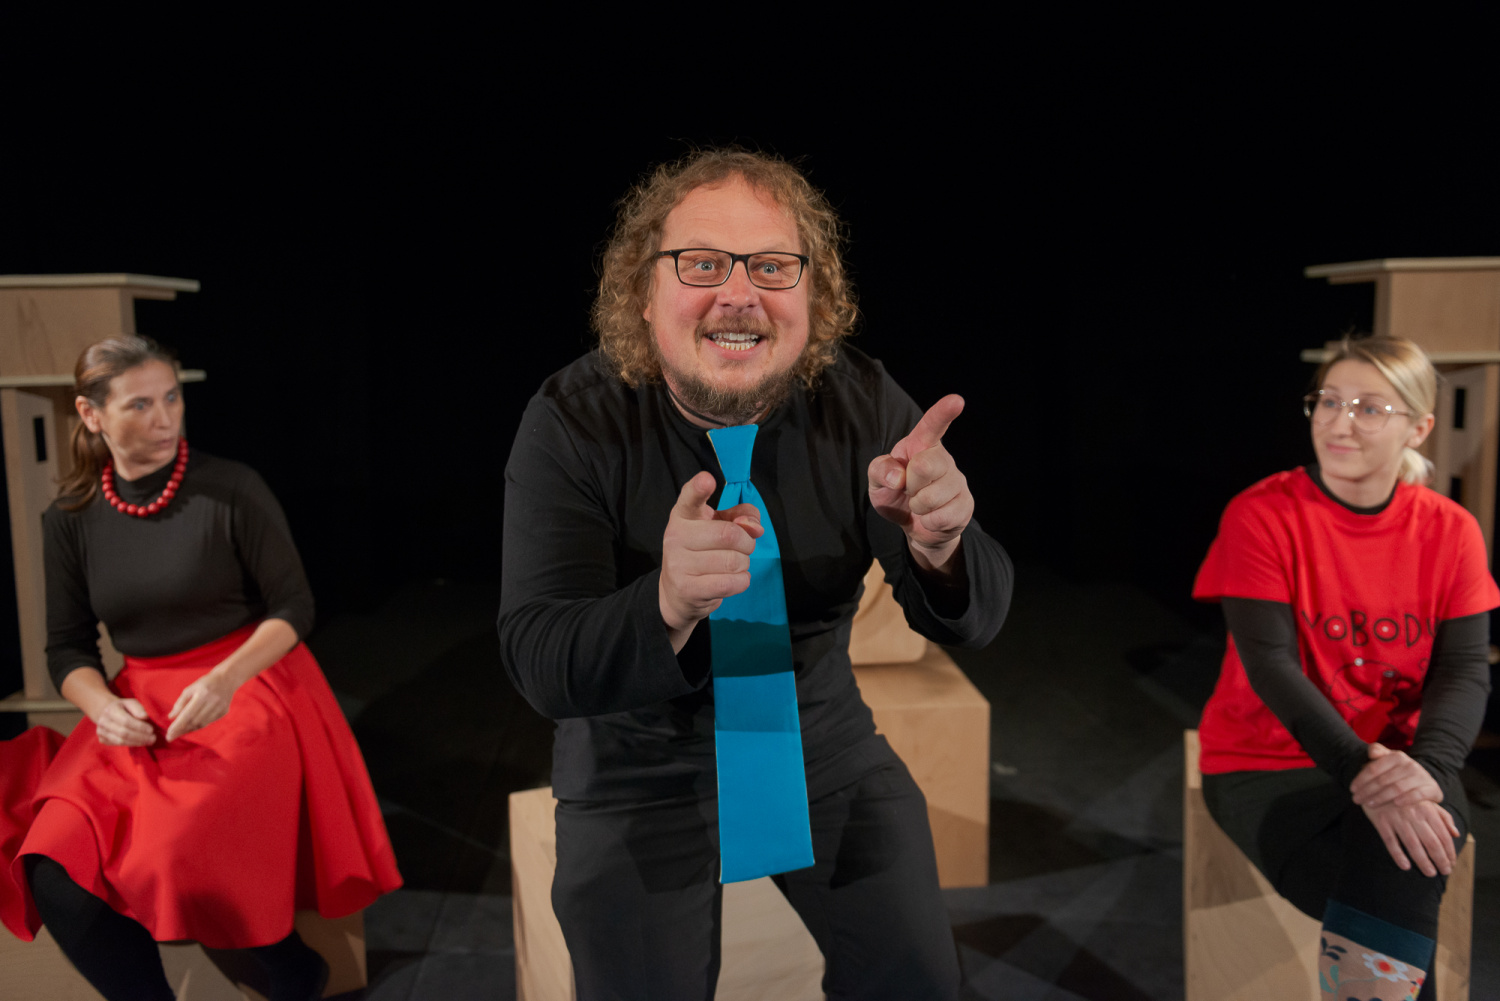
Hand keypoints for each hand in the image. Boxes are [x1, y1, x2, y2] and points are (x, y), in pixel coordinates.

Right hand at [93, 698, 156, 746]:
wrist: (107, 712)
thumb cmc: (123, 707)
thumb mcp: (131, 702)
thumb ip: (138, 708)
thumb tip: (145, 717)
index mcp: (111, 710)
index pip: (126, 721)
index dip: (139, 727)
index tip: (151, 730)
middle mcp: (103, 721)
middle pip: (123, 733)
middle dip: (140, 737)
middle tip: (153, 738)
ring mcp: (101, 732)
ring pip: (120, 741)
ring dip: (137, 742)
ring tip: (149, 741)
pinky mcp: (102, 739)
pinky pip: (118, 744)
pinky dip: (131, 744)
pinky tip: (140, 742)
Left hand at [166, 670, 238, 740]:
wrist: (227, 679)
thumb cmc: (205, 683)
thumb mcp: (190, 689)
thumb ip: (180, 703)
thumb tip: (171, 717)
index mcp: (203, 694)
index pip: (188, 714)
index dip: (178, 725)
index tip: (169, 734)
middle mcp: (213, 702)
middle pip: (195, 721)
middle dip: (181, 730)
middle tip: (170, 736)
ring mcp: (220, 707)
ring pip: (202, 724)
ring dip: (189, 730)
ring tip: (178, 733)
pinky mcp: (224, 711)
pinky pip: (208, 722)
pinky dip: (198, 726)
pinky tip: (190, 727)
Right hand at [659, 471, 764, 639]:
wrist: (678, 592)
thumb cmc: (703, 551)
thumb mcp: (720, 525)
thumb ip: (743, 516)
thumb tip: (755, 528)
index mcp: (684, 515)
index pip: (690, 498)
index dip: (699, 488)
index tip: (707, 480)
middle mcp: (676, 536)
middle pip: (729, 534)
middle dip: (747, 543)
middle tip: (743, 548)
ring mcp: (678, 564)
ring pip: (733, 561)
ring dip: (744, 564)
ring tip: (733, 565)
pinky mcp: (688, 588)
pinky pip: (731, 583)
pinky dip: (742, 581)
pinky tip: (733, 579)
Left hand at [868, 395, 972, 568]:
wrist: (914, 525)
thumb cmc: (896, 494)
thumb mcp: (877, 481)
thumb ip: (880, 470)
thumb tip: (898, 477)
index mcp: (921, 445)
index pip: (932, 425)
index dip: (943, 412)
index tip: (956, 400)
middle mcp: (943, 459)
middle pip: (925, 466)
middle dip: (910, 484)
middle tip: (910, 490)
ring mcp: (957, 482)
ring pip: (931, 497)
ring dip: (918, 506)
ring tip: (920, 504)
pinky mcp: (965, 504)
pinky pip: (941, 517)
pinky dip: (928, 522)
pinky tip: (931, 518)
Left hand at [1351, 742, 1443, 808]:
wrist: (1424, 781)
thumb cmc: (1398, 771)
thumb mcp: (1388, 759)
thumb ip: (1378, 751)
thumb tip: (1372, 752)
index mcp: (1396, 756)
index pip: (1374, 769)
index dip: (1361, 779)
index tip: (1352, 790)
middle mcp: (1410, 765)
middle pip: (1383, 780)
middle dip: (1367, 791)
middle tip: (1356, 800)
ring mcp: (1422, 777)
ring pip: (1397, 788)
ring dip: (1381, 797)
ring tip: (1369, 804)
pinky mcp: (1432, 789)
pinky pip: (1418, 794)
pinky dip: (1406, 799)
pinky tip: (1395, 804)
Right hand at [1362, 799, 1460, 876]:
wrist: (1377, 784)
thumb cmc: (1405, 797)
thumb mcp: (1426, 801)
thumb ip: (1443, 817)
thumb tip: (1456, 833)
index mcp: (1427, 809)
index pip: (1443, 835)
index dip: (1450, 852)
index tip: (1452, 863)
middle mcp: (1414, 814)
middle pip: (1431, 842)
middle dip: (1440, 860)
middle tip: (1444, 871)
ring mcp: (1397, 818)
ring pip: (1413, 845)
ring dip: (1423, 862)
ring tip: (1430, 873)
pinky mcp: (1381, 821)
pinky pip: (1390, 841)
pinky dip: (1398, 855)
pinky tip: (1405, 866)